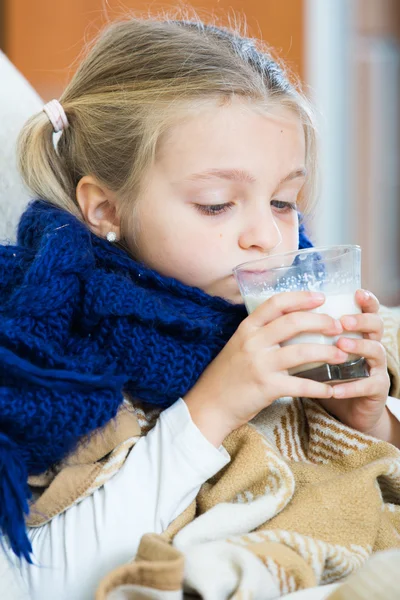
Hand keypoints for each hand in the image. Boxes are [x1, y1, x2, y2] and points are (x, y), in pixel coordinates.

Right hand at [184, 291, 348, 446]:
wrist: (208, 406)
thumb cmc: (226, 376)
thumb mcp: (238, 346)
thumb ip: (260, 334)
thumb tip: (292, 326)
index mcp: (246, 329)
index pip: (276, 303)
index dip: (301, 297)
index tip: (321, 297)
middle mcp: (252, 342)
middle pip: (293, 322)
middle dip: (321, 321)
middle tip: (337, 326)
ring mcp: (259, 364)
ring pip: (301, 351)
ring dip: (327, 352)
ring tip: (342, 354)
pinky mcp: (267, 387)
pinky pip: (300, 385)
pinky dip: (319, 387)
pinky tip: (330, 389)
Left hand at [317, 289, 390, 437]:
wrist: (343, 410)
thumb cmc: (326, 375)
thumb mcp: (318, 351)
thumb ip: (309, 334)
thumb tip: (281, 315)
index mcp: (358, 331)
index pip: (366, 310)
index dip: (366, 300)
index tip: (356, 292)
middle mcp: (371, 345)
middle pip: (376, 324)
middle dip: (361, 320)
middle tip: (343, 320)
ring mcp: (376, 367)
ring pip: (376, 351)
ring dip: (358, 346)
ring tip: (340, 345)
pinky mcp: (376, 390)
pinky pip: (367, 385)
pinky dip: (351, 386)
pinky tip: (335, 389)